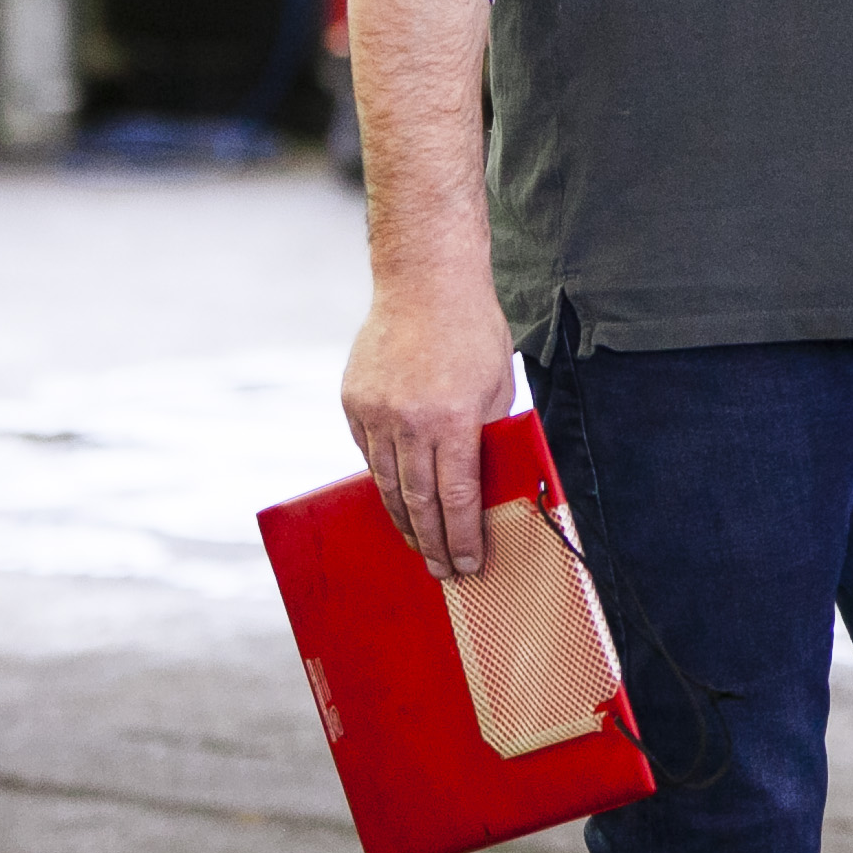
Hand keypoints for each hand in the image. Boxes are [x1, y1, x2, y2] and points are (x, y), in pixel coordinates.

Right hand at [341, 271, 518, 577]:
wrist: (425, 281)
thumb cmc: (472, 329)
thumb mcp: (498, 384)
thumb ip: (489, 434)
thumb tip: (484, 482)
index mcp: (453, 419)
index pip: (458, 497)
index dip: (463, 536)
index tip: (468, 564)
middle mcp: (409, 422)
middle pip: (418, 502)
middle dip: (433, 543)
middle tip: (442, 571)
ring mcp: (375, 413)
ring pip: (386, 485)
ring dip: (404, 521)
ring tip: (419, 544)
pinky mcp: (353, 402)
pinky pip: (369, 454)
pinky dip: (383, 479)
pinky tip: (396, 497)